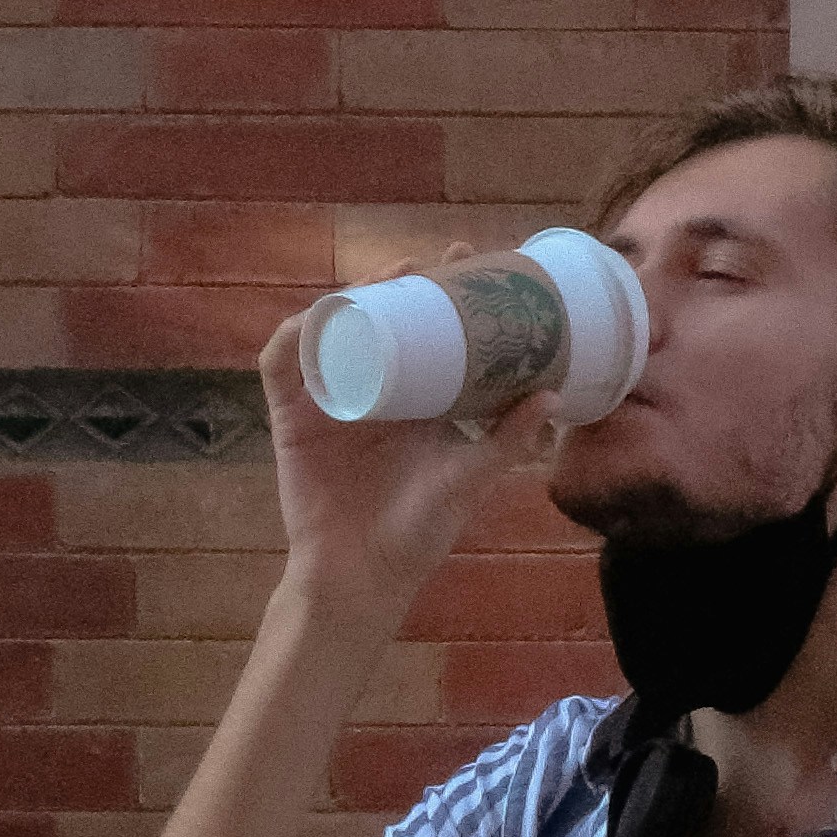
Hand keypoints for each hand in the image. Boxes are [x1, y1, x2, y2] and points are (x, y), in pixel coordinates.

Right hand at [256, 250, 557, 634]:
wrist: (362, 576)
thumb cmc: (418, 532)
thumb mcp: (468, 479)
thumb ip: (507, 441)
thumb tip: (554, 394)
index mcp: (416, 399)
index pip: (429, 329)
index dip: (444, 291)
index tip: (471, 260)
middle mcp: (373, 389)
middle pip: (380, 317)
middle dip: (402, 281)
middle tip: (431, 262)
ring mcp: (330, 398)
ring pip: (333, 329)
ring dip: (351, 297)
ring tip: (383, 280)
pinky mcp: (292, 416)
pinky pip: (282, 364)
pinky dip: (294, 337)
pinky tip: (316, 318)